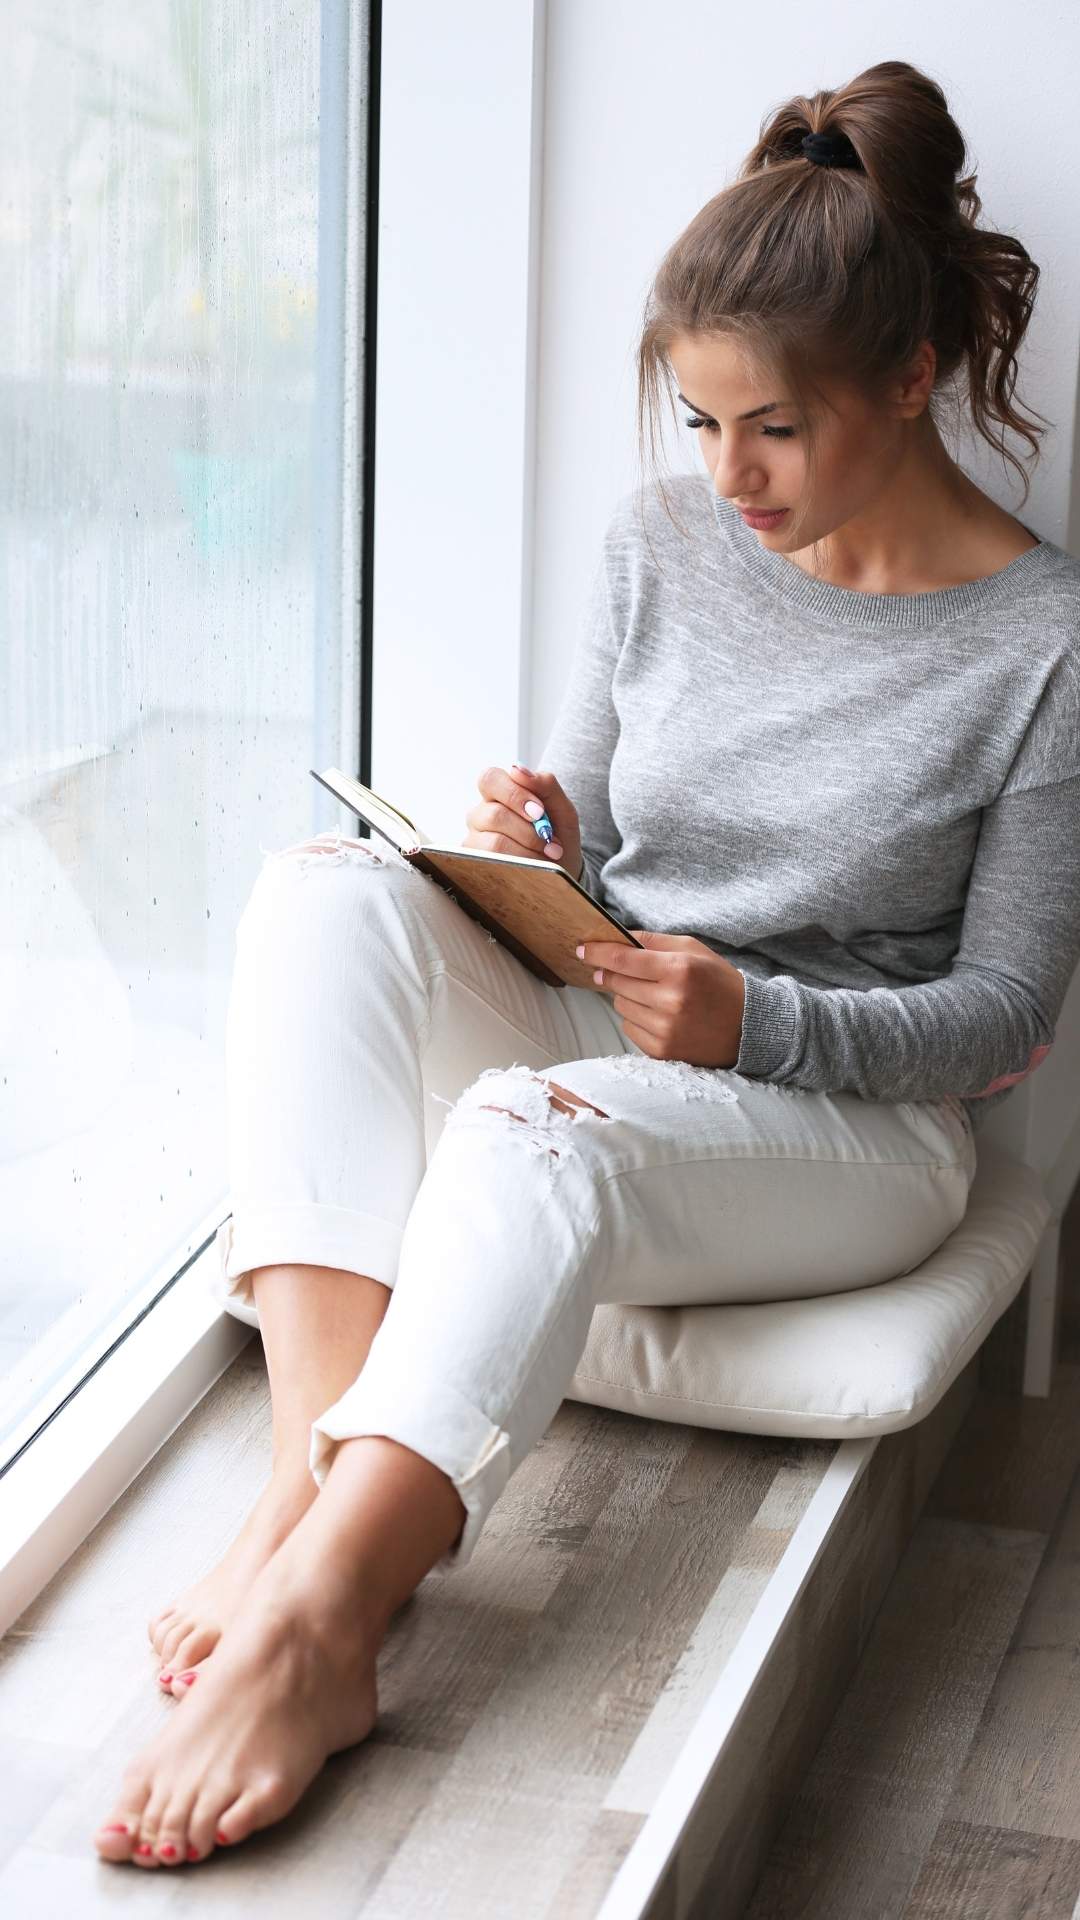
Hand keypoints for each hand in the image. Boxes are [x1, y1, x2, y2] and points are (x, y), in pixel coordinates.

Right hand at [463, 763, 582, 878]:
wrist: (562, 869)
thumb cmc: (558, 835)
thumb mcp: (562, 808)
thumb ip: (545, 784)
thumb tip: (518, 769)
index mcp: (498, 793)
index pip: (490, 779)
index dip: (515, 795)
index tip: (539, 812)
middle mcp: (480, 814)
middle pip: (495, 815)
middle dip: (529, 831)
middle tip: (550, 839)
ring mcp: (474, 840)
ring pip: (495, 843)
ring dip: (528, 850)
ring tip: (547, 855)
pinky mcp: (475, 864)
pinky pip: (495, 864)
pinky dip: (522, 865)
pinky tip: (534, 866)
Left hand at [576, 929, 745, 1065]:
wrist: (748, 1028)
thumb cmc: (719, 983)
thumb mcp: (694, 950)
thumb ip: (654, 941)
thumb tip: (615, 937)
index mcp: (679, 970)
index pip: (623, 959)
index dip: (598, 953)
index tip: (582, 950)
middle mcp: (670, 1000)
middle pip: (617, 983)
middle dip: (611, 974)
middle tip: (614, 971)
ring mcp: (665, 1029)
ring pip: (620, 1006)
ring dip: (628, 997)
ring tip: (655, 996)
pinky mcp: (661, 1051)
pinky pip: (629, 1028)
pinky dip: (637, 1019)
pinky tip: (660, 1016)